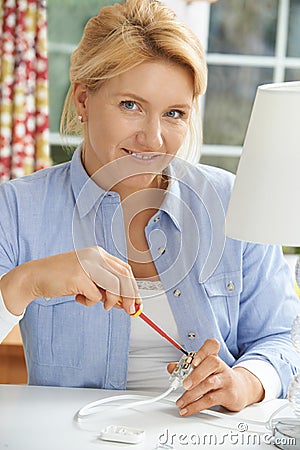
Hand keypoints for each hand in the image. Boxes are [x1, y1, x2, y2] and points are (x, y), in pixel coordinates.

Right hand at [0, 246, 139, 315]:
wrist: (35, 276)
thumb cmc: (62, 278)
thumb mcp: (88, 278)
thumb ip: (105, 286)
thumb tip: (126, 302)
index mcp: (99, 254)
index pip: (125, 269)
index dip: (133, 287)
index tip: (137, 303)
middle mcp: (95, 256)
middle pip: (124, 276)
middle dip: (130, 296)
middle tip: (129, 311)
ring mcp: (87, 265)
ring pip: (114, 286)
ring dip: (110, 301)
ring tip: (99, 304)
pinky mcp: (78, 276)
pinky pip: (95, 296)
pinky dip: (90, 302)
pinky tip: (78, 297)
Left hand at [167, 338, 264, 415]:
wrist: (241, 389)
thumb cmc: (218, 377)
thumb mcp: (204, 369)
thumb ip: (186, 368)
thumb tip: (171, 367)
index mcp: (213, 356)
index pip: (211, 346)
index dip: (203, 351)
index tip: (193, 360)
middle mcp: (221, 366)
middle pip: (212, 363)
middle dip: (196, 374)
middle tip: (184, 384)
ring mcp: (226, 380)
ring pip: (209, 383)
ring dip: (192, 394)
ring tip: (181, 401)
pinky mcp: (228, 395)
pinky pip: (211, 400)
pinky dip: (196, 406)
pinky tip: (188, 409)